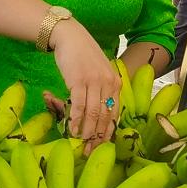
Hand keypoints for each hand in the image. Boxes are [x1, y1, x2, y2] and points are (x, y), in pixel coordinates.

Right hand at [50, 19, 119, 154]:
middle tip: (90, 150)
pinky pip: (78, 105)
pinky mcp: (79, 80)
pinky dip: (75, 119)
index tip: (101, 145)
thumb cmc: (83, 55)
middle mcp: (108, 83)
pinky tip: (71, 128)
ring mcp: (94, 82)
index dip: (107, 132)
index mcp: (116, 83)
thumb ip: (102, 90)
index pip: (114, 113)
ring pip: (92, 113)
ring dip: (86, 130)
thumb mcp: (99, 72)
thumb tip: (97, 114)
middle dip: (97, 136)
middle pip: (104, 116)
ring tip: (80, 142)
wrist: (70, 37)